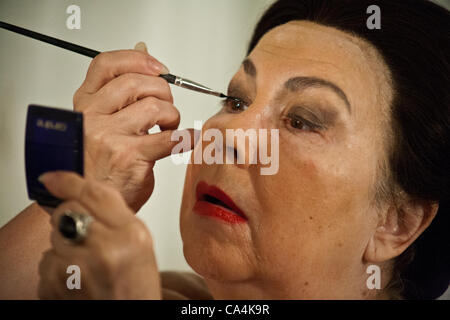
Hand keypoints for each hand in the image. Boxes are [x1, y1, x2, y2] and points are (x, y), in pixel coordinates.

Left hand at [37, 171, 160, 299]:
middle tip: (88, 234)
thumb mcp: (139, 238)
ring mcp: (77, 269)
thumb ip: (114, 211)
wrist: (129, 311)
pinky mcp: (56, 285)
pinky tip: (76, 274)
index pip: (94, 194)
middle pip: (67, 210)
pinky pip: (46, 260)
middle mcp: (104, 249)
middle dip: (71, 216)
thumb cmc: (136, 281)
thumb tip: (83, 189)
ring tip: (85, 259)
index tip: (52, 178)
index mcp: (129, 234)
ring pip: (53, 235)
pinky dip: (57, 264)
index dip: (68, 181)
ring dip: (64, 242)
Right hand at [73, 42, 191, 210]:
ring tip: (169, 127)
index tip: (158, 68)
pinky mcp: (131, 156)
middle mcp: (93, 117)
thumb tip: (142, 52)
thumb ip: (119, 92)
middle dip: (162, 90)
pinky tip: (188, 139)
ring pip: (155, 107)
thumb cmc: (95, 165)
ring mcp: (111, 136)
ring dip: (172, 115)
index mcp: (84, 104)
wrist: (86, 202)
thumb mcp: (99, 123)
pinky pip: (171, 138)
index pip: (106, 65)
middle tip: (167, 105)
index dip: (137, 60)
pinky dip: (186, 137)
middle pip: (136, 83)